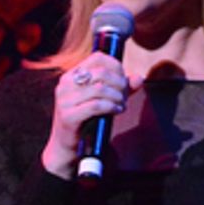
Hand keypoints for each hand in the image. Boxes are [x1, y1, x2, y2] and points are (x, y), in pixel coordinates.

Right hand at [41, 52, 141, 178]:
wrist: (67, 146)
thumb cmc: (86, 120)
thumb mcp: (103, 100)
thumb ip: (121, 88)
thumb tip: (139, 78)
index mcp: (72, 75)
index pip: (97, 58)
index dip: (116, 66)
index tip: (124, 80)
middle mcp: (65, 84)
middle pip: (101, 73)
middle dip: (120, 84)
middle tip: (125, 97)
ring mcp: (64, 100)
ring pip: (100, 89)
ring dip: (117, 97)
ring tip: (121, 105)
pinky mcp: (68, 116)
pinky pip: (96, 105)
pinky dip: (111, 107)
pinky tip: (117, 111)